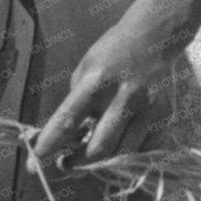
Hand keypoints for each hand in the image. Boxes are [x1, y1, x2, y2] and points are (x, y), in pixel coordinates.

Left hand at [31, 11, 182, 166]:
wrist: (155, 36)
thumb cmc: (113, 52)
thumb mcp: (87, 68)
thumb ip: (78, 102)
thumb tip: (68, 140)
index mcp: (97, 81)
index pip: (68, 119)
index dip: (50, 144)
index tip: (36, 163)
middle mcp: (124, 96)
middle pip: (99, 147)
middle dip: (79, 162)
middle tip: (67, 164)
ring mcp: (148, 108)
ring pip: (122, 153)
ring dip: (104, 162)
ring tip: (92, 155)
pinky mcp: (165, 116)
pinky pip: (144, 149)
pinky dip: (128, 152)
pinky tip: (120, 142)